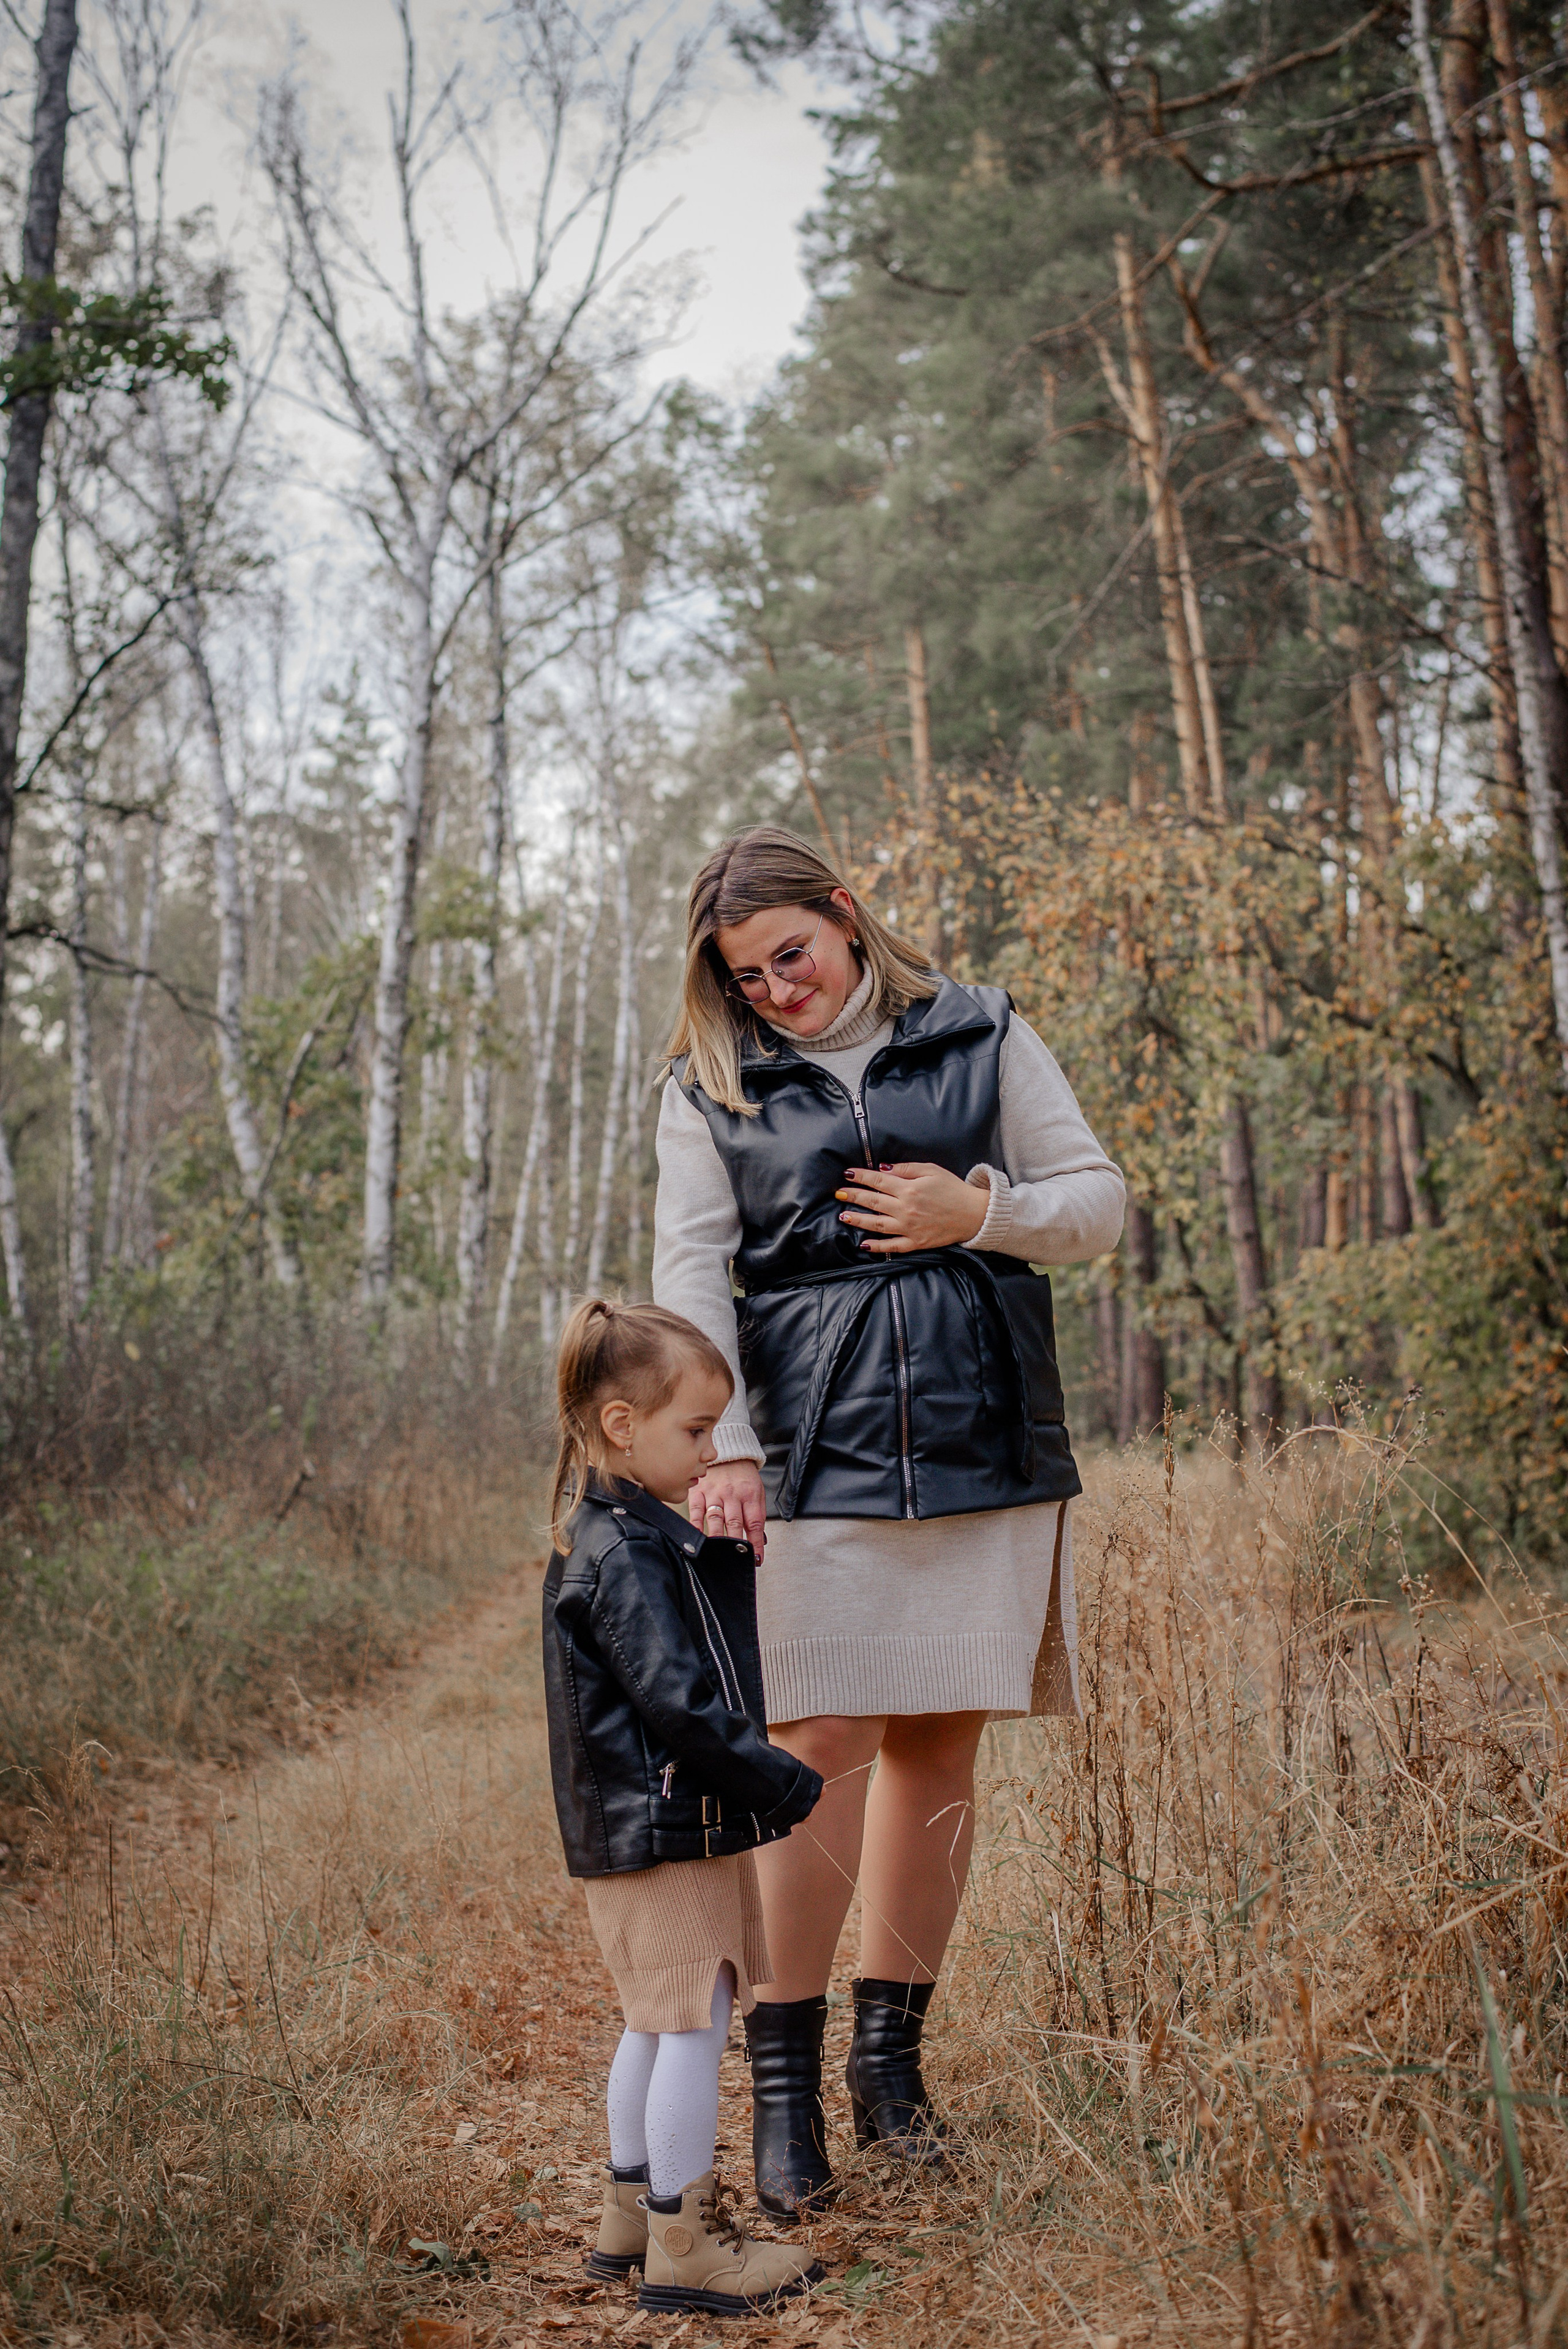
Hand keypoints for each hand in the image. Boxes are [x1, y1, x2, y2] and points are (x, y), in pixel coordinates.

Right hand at [688, 1457, 766, 1558]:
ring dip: (717, 1537)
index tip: (756, 1559)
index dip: (756, 1543)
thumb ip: (757, 1515)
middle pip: (734, 1523)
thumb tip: (759, 1541)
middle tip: (737, 1560)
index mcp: (750, 1495)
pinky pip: (696, 1511)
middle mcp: (732, 1494)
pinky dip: (696, 1525)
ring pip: (715, 1519)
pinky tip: (697, 1536)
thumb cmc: (743, 1476)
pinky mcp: (699, 1491)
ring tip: (719, 1553)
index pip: (754, 1523)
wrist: (729, 1452)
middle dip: (736, 1544)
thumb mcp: (757, 1492)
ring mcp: (714, 1493)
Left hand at [836, 1161, 988, 1252]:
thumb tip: (883, 1168)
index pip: (878, 1181)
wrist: (974, 1213)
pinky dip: (877, 1247)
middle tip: (838, 1193)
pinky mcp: (916, 1242)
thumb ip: (905, 1168)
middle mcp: (905, 1209)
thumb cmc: (953, 1189)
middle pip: (873, 1201)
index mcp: (909, 1189)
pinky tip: (864, 1245)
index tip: (847, 1174)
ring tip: (843, 1216)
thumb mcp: (931, 1170)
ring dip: (858, 1220)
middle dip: (853, 1196)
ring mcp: (909, 1228)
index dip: (860, 1177)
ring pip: (877, 1224)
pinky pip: (892, 1246)